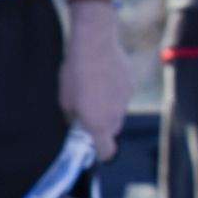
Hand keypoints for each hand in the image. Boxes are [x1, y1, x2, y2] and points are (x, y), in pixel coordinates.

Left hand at [59, 18, 129, 160]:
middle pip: (113, 129)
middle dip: (102, 126)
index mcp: (98, 124)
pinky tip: (103, 74)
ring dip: (108, 105)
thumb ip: (75, 117)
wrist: (96, 45)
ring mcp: (127, 99)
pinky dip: (114, 89)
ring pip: (118, 109)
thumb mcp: (65, 100)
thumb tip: (78, 121)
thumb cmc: (75, 74)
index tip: (94, 148)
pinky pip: (123, 93)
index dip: (101, 153)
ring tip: (94, 87)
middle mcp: (116, 115)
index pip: (107, 151)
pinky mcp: (131, 83)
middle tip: (87, 112)